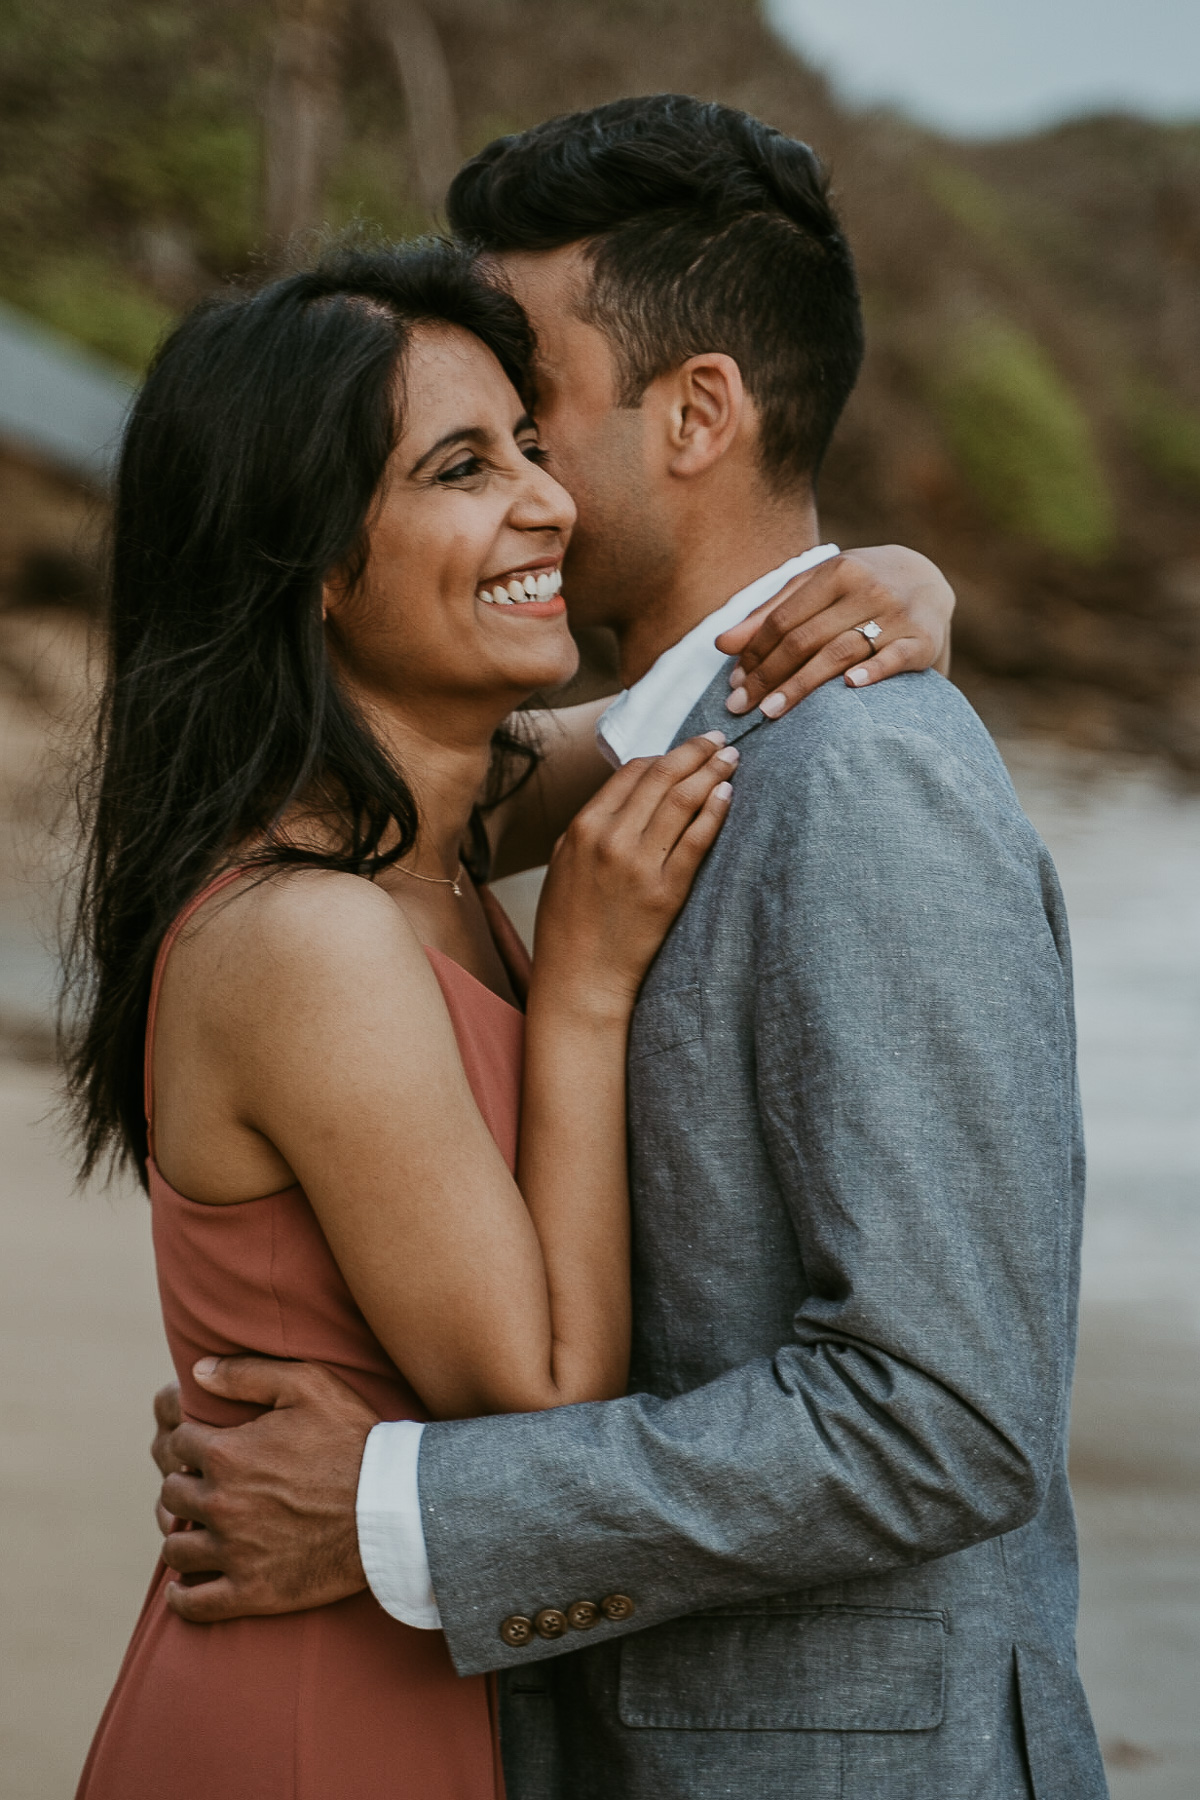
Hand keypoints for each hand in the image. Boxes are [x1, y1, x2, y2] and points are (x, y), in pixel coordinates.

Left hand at [156, 1355, 378, 1622]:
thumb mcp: (309, 1385)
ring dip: (183, 1533)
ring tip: (198, 1527)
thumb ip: (247, 1373)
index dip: (192, 1440)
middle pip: (172, 1493)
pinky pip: (195, 1604)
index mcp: (228, 1453)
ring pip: (177, 1547)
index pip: (178, 1444)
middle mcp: (222, 1504)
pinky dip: (182, 1597)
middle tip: (207, 1483)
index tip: (209, 1445)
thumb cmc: (353, 1439)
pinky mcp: (251, 1591)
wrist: (393, 1506)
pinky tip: (182, 1586)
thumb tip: (197, 1370)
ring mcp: (234, 1552)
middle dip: (186, 1483)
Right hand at [533, 732, 734, 1013]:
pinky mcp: (665, 891)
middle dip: (695, 752)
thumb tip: (630, 795)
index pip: (631, 771)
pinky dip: (715, 812)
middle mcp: (609, 838)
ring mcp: (638, 864)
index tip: (687, 748)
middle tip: (720, 740)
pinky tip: (728, 795)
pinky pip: (696, 840)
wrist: (578, 979)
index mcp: (582, 826)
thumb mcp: (566, 863)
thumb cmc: (570, 925)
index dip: (665, 754)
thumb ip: (593, 827)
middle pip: (661, 777)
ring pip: (682, 800)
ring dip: (712, 773)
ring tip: (732, 760)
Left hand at [717, 547, 954, 719]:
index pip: (784, 619)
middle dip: (768, 675)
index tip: (734, 683)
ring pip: (840, 651)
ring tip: (770, 712)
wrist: (927, 577)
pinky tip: (849, 687)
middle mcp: (867, 588)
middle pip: (805, 638)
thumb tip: (722, 645)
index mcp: (837, 571)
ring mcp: (897, 614)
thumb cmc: (858, 587)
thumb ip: (770, 613)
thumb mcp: (816, 586)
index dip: (755, 653)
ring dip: (801, 685)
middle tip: (740, 707)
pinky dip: (874, 671)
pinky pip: (895, 658)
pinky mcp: (924, 639)